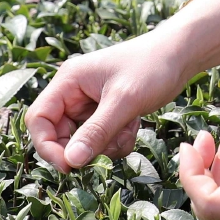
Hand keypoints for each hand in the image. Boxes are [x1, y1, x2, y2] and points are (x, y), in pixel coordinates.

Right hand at [26, 30, 190, 170]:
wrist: (180, 54)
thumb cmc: (152, 66)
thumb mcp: (124, 101)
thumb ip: (96, 131)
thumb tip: (71, 161)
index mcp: (68, 81)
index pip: (39, 119)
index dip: (47, 146)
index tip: (69, 166)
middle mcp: (73, 92)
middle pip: (59, 135)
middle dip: (85, 147)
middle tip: (111, 145)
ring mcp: (89, 103)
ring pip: (83, 142)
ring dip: (105, 144)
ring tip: (129, 126)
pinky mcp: (105, 112)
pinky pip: (101, 140)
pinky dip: (117, 140)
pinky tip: (134, 124)